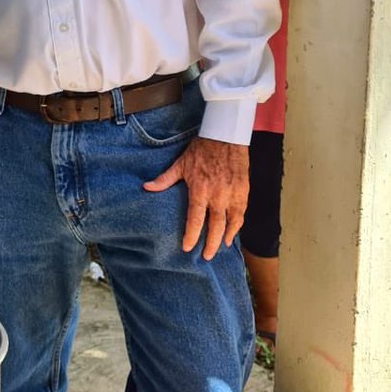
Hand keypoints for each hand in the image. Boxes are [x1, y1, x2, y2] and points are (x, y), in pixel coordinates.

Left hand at [143, 137, 248, 259]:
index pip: (195, 219)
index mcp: (200, 189)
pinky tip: (233, 233)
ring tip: (221, 248)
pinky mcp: (244, 190)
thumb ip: (165, 179)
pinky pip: (242, 212)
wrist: (226, 135)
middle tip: (206, 256)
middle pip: (216, 226)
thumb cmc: (201, 149)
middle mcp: (218, 194)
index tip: (187, 248)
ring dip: (226, 237)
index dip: (191, 235)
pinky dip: (238, 224)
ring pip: (232, 222)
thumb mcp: (181, 163)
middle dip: (210, 244)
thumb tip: (146, 187)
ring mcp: (233, 193)